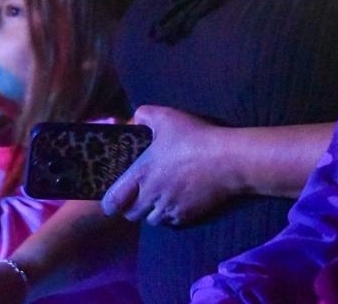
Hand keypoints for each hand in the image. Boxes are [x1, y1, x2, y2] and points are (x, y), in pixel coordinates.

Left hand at [101, 105, 236, 225]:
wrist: (228, 160)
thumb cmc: (194, 137)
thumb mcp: (166, 117)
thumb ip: (143, 116)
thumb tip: (132, 121)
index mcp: (141, 174)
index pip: (113, 201)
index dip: (110, 201)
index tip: (113, 198)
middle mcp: (151, 196)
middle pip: (131, 214)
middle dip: (131, 206)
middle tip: (137, 194)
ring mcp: (170, 208)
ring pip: (151, 220)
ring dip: (151, 211)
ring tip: (158, 197)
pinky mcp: (187, 216)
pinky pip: (171, 222)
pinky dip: (170, 215)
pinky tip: (177, 200)